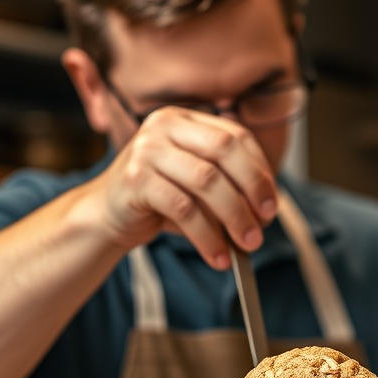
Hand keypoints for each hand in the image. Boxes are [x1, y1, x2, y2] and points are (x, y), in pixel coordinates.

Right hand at [88, 107, 277, 266]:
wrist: (106, 214)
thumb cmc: (158, 199)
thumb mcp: (196, 184)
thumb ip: (228, 185)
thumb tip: (265, 210)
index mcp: (185, 120)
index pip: (236, 136)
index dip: (260, 171)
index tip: (271, 204)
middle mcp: (165, 125)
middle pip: (225, 152)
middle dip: (252, 190)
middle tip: (264, 224)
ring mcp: (147, 149)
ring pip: (207, 182)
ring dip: (234, 218)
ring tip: (246, 245)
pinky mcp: (136, 179)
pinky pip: (184, 209)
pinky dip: (207, 237)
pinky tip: (218, 257)